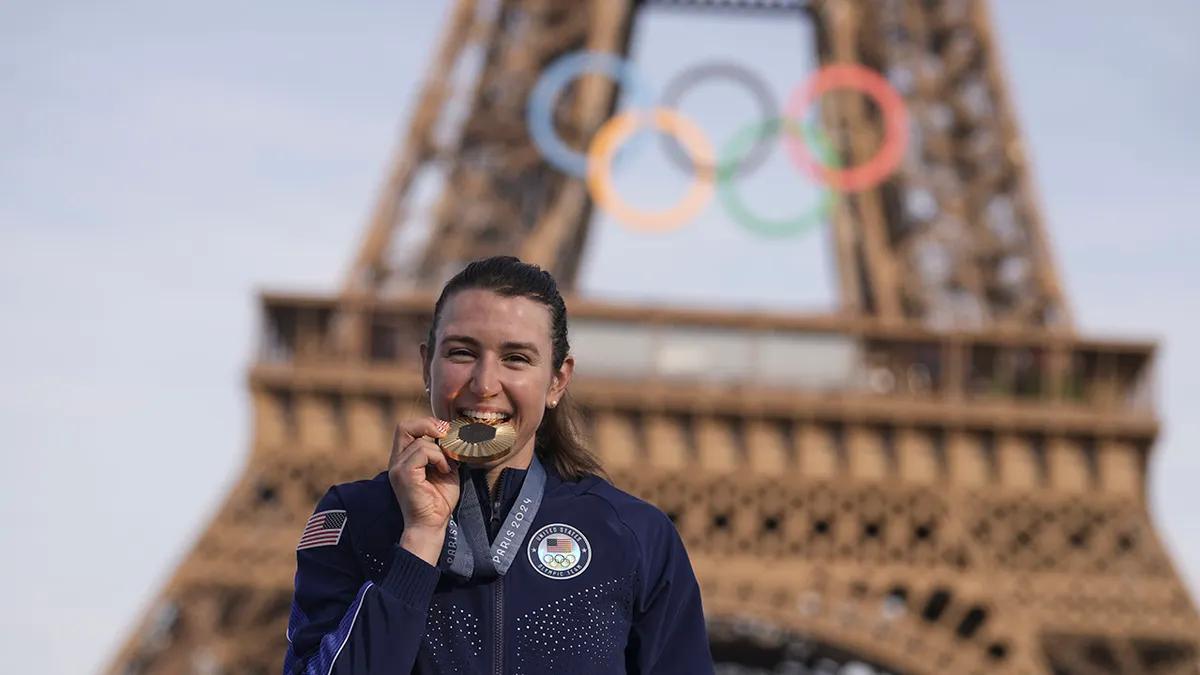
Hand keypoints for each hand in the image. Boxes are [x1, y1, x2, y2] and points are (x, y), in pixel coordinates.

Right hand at [387, 417, 459, 563]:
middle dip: (429, 424)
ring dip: (441, 450)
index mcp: (403, 458)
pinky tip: (444, 470)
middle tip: (446, 434)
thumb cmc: (438, 500)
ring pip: (421, 440)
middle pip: (404, 426)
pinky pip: (423, 451)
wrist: (432, 524)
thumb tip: (452, 435)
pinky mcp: (404, 474)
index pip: (407, 428)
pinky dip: (438, 457)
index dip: (426, 424)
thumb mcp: (444, 469)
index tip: (445, 432)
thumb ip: (443, 452)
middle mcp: (396, 461)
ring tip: (447, 466)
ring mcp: (398, 467)